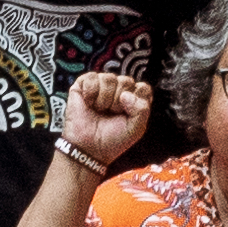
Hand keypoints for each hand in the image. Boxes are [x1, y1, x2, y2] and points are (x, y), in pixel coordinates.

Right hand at [54, 60, 159, 176]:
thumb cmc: (112, 139)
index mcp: (134, 99)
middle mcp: (119, 90)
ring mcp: (101, 86)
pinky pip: (92, 77)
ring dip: (104, 99)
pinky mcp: (84, 84)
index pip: (143, 87)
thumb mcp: (137, 128)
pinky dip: (91, 93)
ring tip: (99, 110)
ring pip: (109, 78)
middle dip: (118, 102)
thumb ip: (142, 109)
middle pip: (126, 81)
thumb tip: (125, 94)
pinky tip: (89, 103)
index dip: (136, 100)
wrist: (89, 149)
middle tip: (111, 114)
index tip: (128, 114)